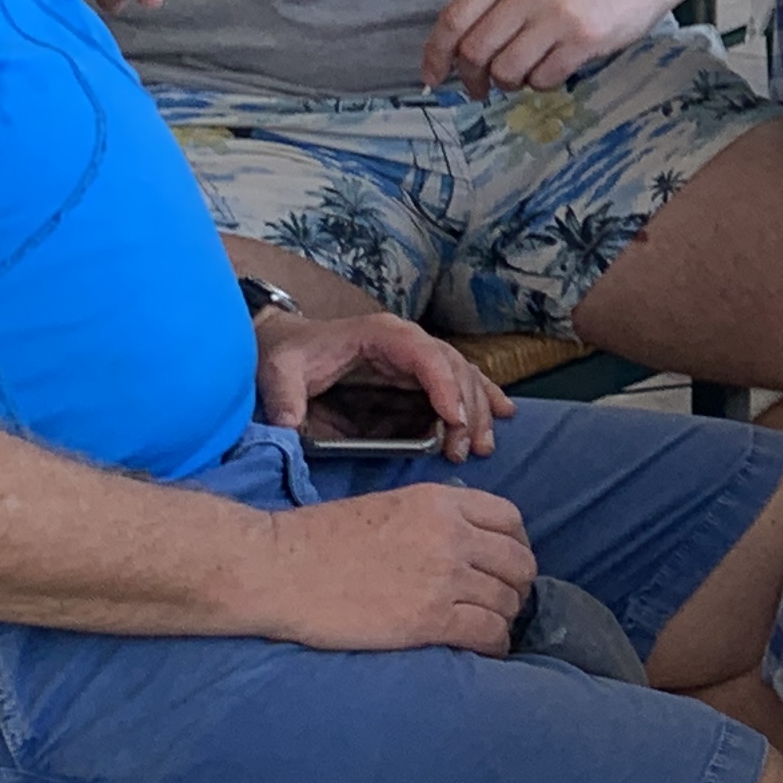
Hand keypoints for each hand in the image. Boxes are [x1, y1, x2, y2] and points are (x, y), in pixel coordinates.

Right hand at [241, 482, 536, 653]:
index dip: (515, 546)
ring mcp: (443, 578)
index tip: (504, 565)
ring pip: (507, 601)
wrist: (278, 568)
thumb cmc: (319, 539)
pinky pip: (488, 633)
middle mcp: (451, 535)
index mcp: (441, 502)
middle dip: (516, 585)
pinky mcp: (429, 619)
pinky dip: (493, 645)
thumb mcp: (389, 507)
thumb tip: (464, 540)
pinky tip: (482, 649)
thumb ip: (434, 518)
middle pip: (518, 563)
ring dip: (503, 617)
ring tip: (487, 627)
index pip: (511, 520)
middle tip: (501, 601)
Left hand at [256, 309, 513, 456]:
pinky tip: (504, 414)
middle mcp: (407, 341)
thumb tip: (289, 426)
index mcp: (382, 335)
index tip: (454, 420)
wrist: (287, 346)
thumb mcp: (279, 372)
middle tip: (469, 448)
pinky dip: (481, 398)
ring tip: (483, 446)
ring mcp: (415, 356)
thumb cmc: (287, 356)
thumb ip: (285, 397)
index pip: (425, 355)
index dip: (444, 385)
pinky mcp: (416, 374)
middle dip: (468, 407)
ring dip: (479, 410)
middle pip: (453, 368)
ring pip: (463, 376)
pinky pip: (457, 382)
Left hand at [422, 0, 674, 96]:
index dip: (436, 55)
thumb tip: (458, 51)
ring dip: (510, 83)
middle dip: (472, 79)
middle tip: (480, 88)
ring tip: (524, 75)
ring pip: (507, 71)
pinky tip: (553, 70)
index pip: (453, 19)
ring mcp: (556, 15)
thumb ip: (497, 0)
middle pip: (474, 51)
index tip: (433, 77)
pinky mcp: (583, 39)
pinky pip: (543, 79)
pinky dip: (542, 84)